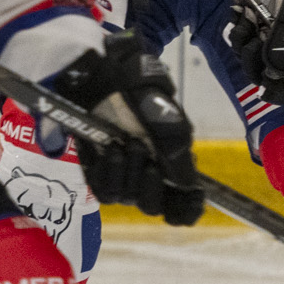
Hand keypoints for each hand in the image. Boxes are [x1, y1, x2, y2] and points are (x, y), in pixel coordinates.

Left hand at [46, 32, 203, 226]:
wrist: (104, 73)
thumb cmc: (140, 90)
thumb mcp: (168, 117)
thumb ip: (179, 151)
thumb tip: (188, 183)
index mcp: (170, 163)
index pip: (181, 204)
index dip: (186, 210)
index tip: (188, 201)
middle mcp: (147, 172)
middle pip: (150, 205)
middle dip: (148, 184)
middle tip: (143, 150)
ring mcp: (120, 172)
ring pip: (122, 197)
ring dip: (124, 174)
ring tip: (123, 145)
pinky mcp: (94, 167)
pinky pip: (98, 186)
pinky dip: (104, 170)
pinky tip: (105, 148)